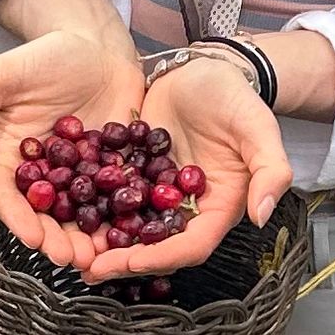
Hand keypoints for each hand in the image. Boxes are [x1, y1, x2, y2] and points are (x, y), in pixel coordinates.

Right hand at [0, 23, 147, 271]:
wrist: (95, 46)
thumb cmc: (43, 57)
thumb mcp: (1, 73)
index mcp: (10, 159)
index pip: (7, 197)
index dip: (18, 220)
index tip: (33, 238)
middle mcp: (42, 176)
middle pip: (44, 217)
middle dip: (56, 240)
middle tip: (71, 258)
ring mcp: (79, 178)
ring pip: (80, 217)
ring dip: (87, 241)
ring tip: (100, 258)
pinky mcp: (113, 172)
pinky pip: (116, 201)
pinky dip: (121, 220)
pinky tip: (132, 235)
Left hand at [82, 48, 291, 281]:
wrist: (201, 66)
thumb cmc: (233, 96)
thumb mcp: (258, 128)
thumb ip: (270, 170)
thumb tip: (262, 214)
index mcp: (218, 206)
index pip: (192, 244)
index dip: (162, 257)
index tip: (131, 261)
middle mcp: (186, 207)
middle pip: (156, 246)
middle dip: (124, 260)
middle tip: (90, 268)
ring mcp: (156, 193)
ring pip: (129, 228)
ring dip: (103, 244)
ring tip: (72, 251)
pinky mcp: (134, 174)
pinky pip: (110, 198)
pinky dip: (90, 210)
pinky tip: (64, 214)